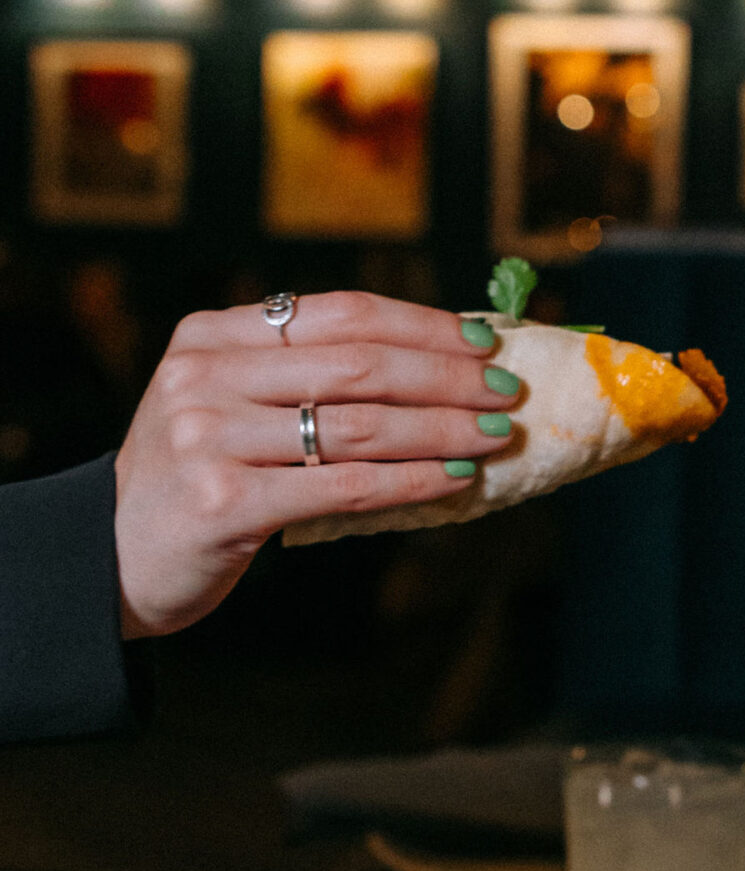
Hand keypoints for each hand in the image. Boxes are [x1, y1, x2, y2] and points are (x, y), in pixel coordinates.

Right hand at [113, 292, 517, 638]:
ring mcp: (208, 438)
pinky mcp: (223, 502)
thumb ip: (305, 377)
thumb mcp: (231, 404)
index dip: (422, 325)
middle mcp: (204, 376)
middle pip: (359, 365)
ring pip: (360, 426)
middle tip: (508, 391)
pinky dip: (411, 481)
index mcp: (212, 335)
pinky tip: (455, 481)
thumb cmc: (199, 477)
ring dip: (443, 430)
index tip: (484, 341)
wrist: (110, 556)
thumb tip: (438, 363)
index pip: (342, 314)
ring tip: (495, 436)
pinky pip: (344, 486)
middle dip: (447, 377)